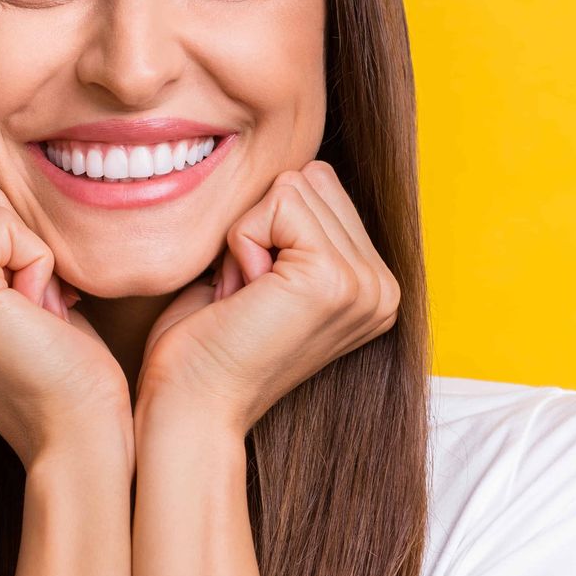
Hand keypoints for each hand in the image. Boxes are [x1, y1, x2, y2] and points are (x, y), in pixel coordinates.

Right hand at [0, 184, 129, 468]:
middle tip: (28, 315)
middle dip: (15, 246)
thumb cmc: (56, 368)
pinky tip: (35, 316)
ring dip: (28, 255)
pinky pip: (5, 224)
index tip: (17, 314)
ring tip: (29, 317)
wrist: (76, 433)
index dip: (6, 251)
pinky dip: (39, 263)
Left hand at [137, 160, 400, 438]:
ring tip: (246, 298)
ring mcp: (366, 285)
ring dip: (249, 237)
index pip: (322, 187)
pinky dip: (242, 243)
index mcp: (374, 286)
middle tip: (247, 295)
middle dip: (261, 225)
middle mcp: (383, 287)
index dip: (267, 226)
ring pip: (294, 187)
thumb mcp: (267, 273)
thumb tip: (300, 167)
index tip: (253, 291)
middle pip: (313, 179)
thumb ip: (295, 228)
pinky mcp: (334, 279)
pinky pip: (277, 204)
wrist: (192, 408)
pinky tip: (243, 297)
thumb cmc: (207, 346)